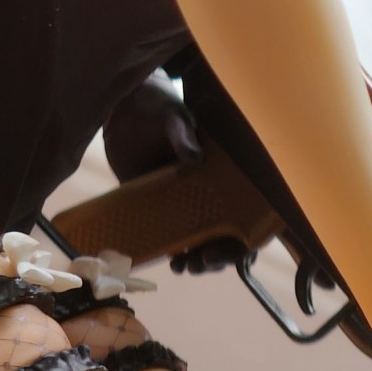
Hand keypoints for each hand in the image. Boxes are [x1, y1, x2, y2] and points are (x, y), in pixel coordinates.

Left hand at [104, 75, 242, 275]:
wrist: (123, 110)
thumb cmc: (155, 104)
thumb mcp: (170, 114)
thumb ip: (181, 130)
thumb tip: (194, 155)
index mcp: (222, 166)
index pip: (248, 206)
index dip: (246, 233)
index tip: (231, 247)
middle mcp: (210, 185)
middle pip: (228, 231)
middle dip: (220, 255)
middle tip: (200, 262)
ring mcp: (187, 198)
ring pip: (204, 238)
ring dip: (199, 259)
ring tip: (184, 266)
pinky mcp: (163, 205)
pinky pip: (176, 235)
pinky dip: (177, 252)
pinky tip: (171, 261)